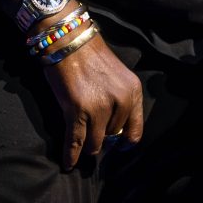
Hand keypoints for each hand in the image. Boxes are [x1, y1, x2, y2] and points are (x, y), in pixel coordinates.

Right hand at [42, 28, 143, 169]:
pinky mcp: (77, 111)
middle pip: (110, 138)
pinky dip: (71, 155)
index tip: (116, 145)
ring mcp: (99, 108)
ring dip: (86, 145)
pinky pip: (76, 142)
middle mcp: (120, 101)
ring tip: (79, 142)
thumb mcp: (117, 76)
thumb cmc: (90, 55)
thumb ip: (120, 101)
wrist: (68, 39)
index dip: (123, 142)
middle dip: (100, 135)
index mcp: (133, 91)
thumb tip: (112, 132)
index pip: (134, 132)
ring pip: (94, 144)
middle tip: (89, 128)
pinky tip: (68, 163)